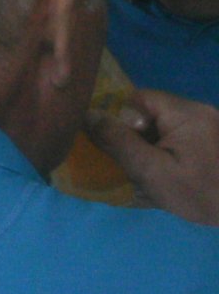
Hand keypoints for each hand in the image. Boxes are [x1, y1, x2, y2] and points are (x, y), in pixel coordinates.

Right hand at [85, 89, 218, 225]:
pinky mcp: (215, 138)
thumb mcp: (152, 172)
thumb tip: (87, 115)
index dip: (120, 119)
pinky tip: (172, 172)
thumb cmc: (201, 195)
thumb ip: (118, 142)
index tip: (118, 147)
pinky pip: (180, 135)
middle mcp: (201, 110)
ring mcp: (211, 124)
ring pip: (164, 124)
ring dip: (152, 145)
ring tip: (154, 172)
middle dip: (137, 135)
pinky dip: (169, 150)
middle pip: (151, 111)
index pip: (138, 98)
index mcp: (186, 113)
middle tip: (135, 164)